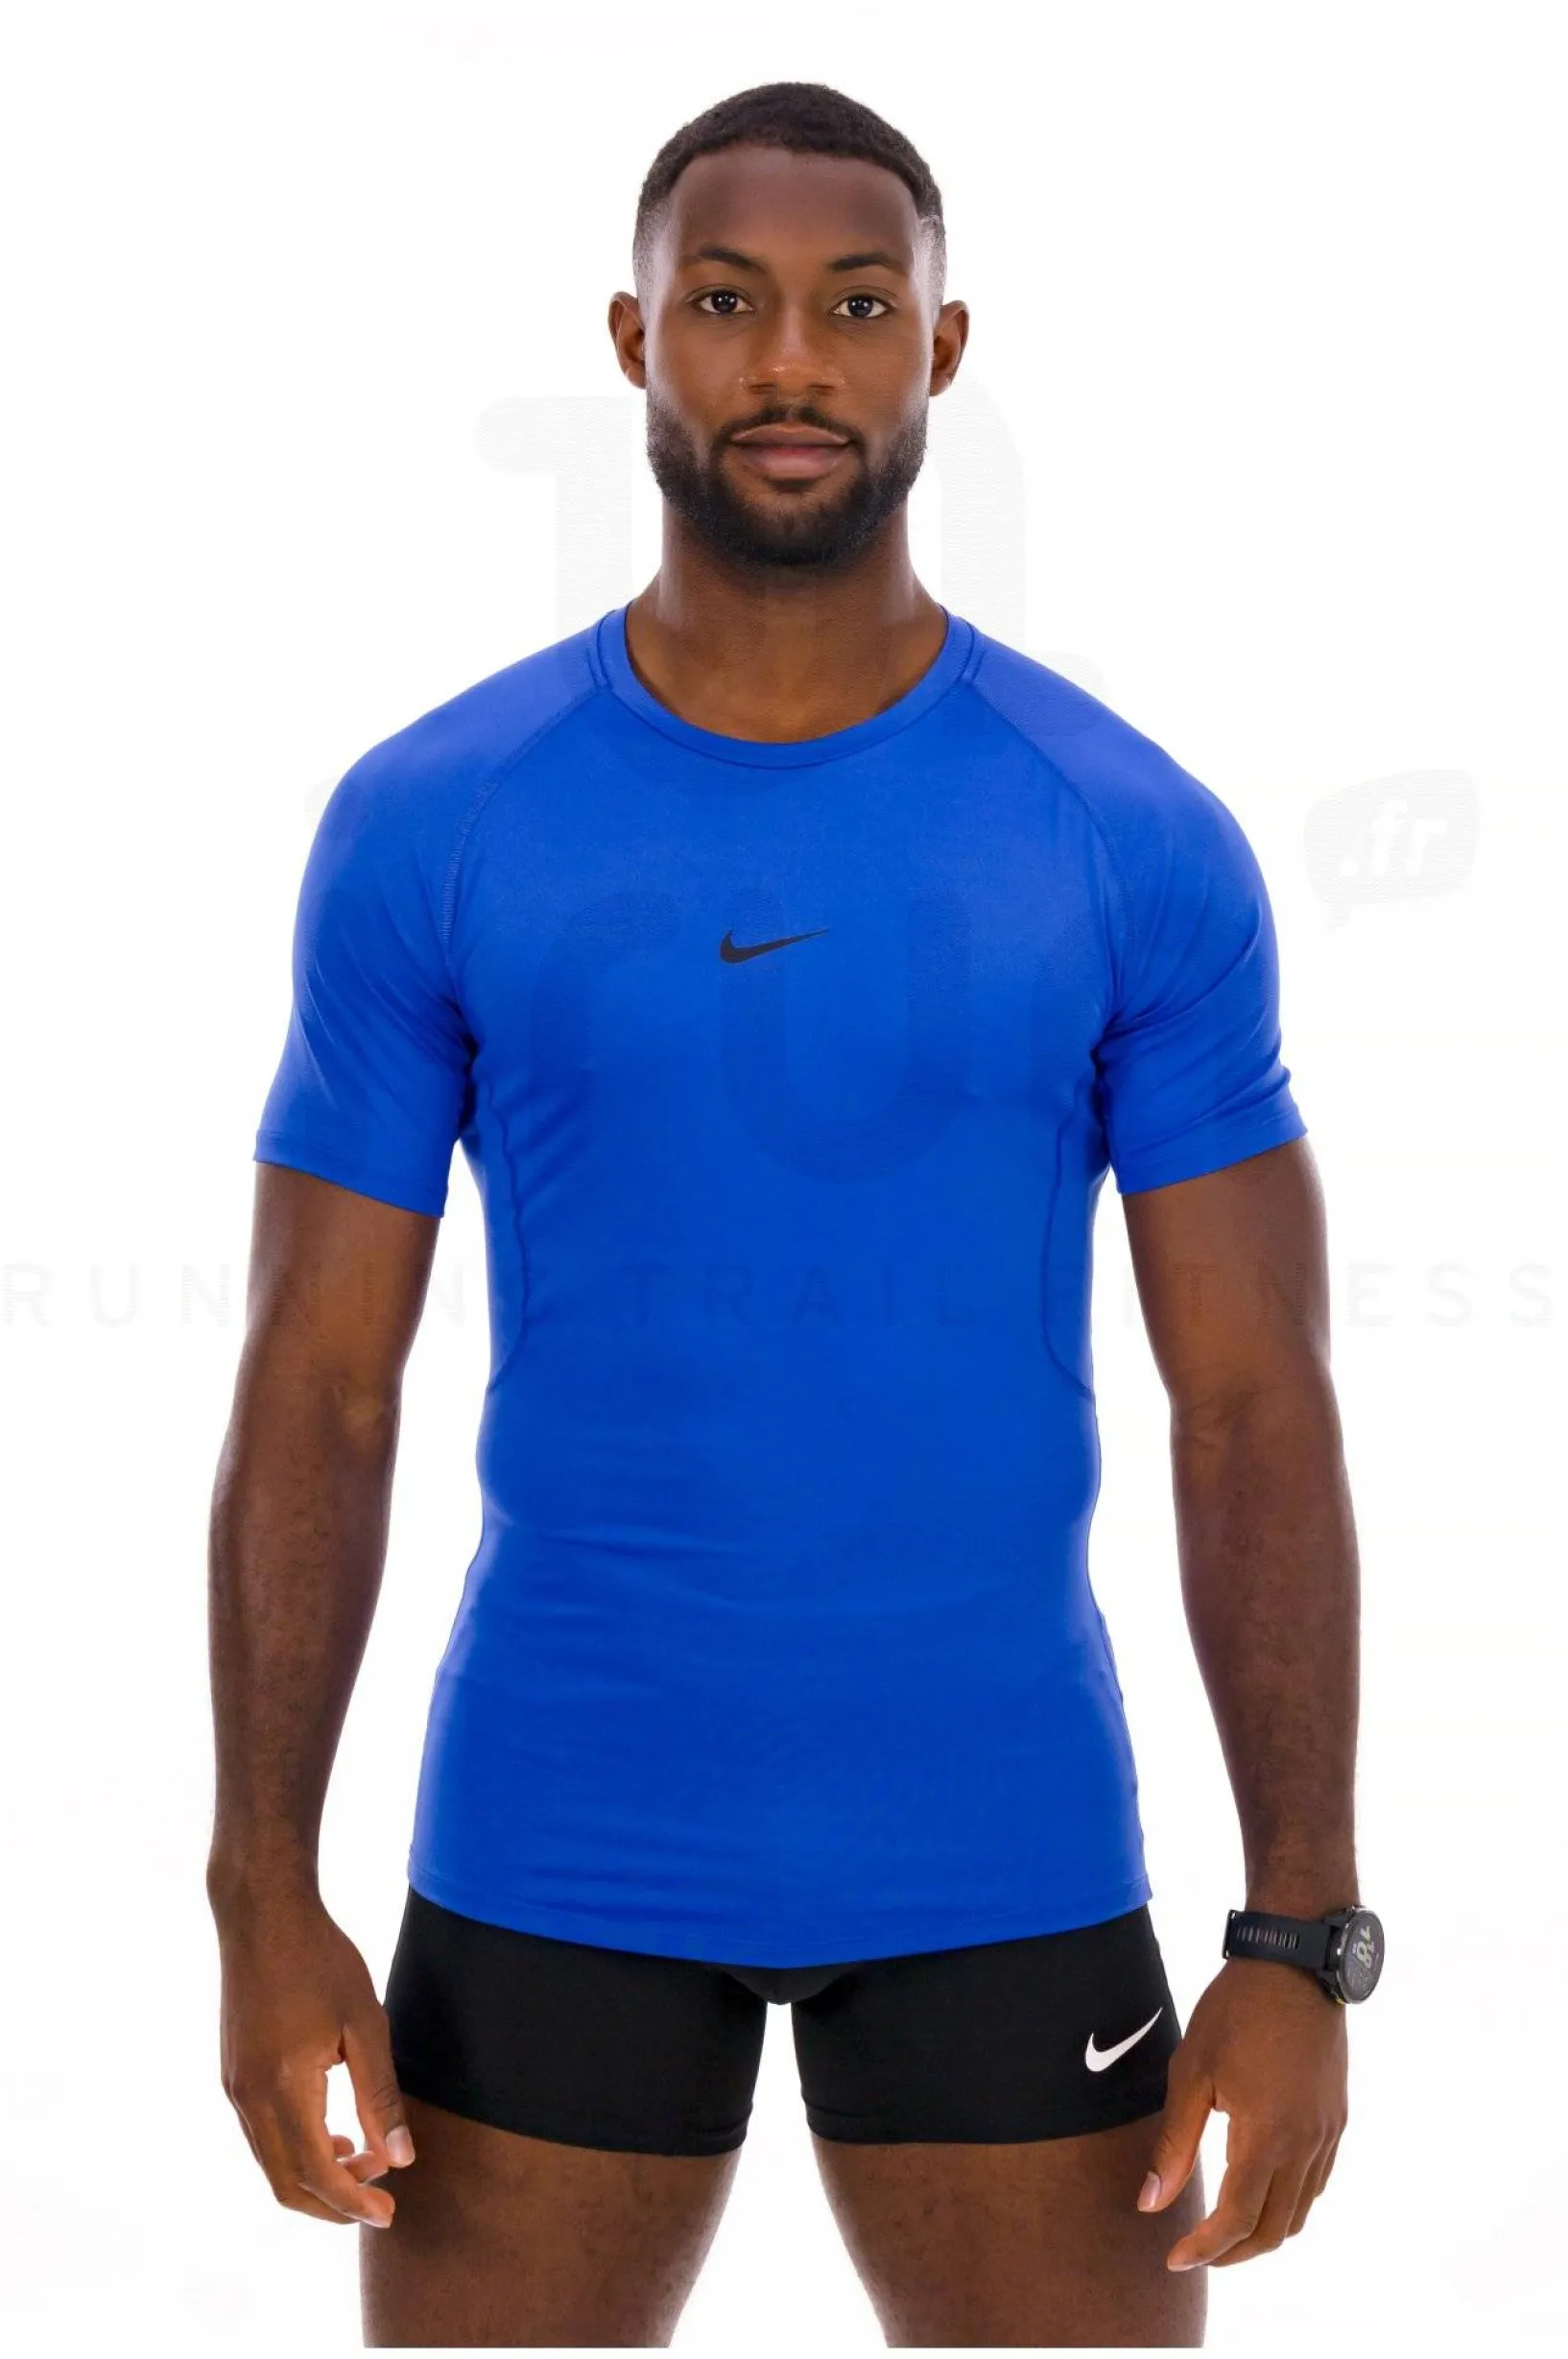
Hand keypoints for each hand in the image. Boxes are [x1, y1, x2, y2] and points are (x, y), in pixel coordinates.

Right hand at [213, 1889, 417, 2227]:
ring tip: (363, 2163)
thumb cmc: (320, 1959)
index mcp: (283, 2087)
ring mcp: (234, 2088)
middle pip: (286, 2183)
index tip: (388, 2214)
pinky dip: (296, 2151)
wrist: (261, 1915)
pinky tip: (332, 2133)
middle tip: (380, 2201)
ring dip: (315, 2177)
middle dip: (333, 2203)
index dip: (352, 2203)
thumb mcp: (364, 2023)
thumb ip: (379, 2095)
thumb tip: (399, 2158)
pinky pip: (262, 2136)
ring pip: (271, 2164)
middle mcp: (249, 2098)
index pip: (316, 2173)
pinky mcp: (232, 2075)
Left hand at [1137, 1958, 1346, 2268]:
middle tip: (1196, 2252)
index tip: (1174, 2257)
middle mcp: (1305, 2144)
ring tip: (1224, 2229)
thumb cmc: (1234, 2011)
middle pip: (1274, 2230)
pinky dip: (1289, 2203)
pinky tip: (1260, 2189)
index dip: (1204, 2248)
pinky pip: (1317, 2183)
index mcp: (1266, 2136)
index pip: (1237, 2219)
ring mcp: (1327, 2133)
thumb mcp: (1191, 2072)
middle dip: (1233, 2252)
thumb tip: (1151, 2203)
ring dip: (1263, 2232)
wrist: (1294, 1964)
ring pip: (1300, 2212)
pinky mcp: (1336, 2119)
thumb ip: (1174, 2144)